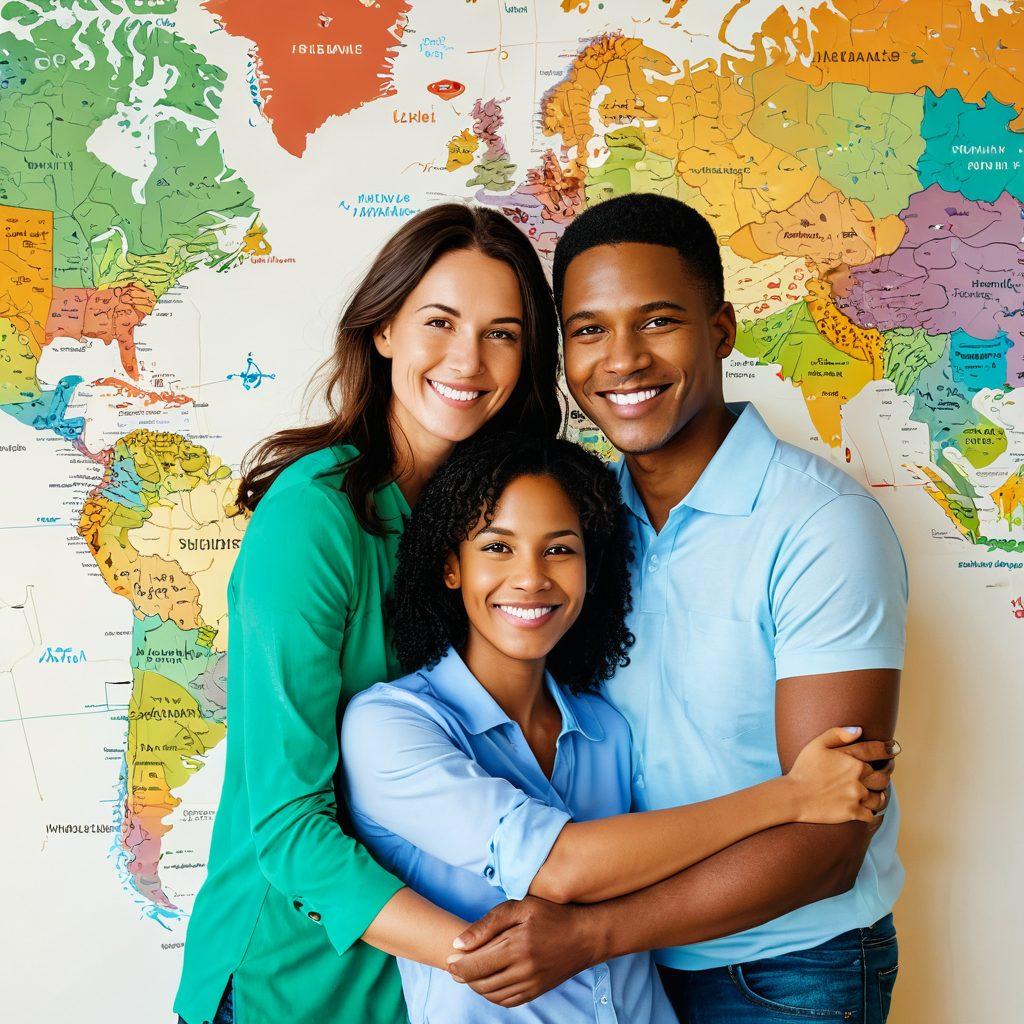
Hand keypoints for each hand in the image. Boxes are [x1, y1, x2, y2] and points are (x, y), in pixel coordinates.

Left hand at [446, 896, 607, 1007]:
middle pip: (481, 983)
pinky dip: (492, 995)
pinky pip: (507, 1000)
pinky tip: (488, 982)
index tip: (448, 959)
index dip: (457, 965)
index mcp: (516, 946)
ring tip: (469, 973)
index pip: (476, 965)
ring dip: (476, 986)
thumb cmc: (551, 914)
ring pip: (492, 994)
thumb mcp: (520, 907)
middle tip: (454, 967)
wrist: (585, 936)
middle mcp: (523, 970)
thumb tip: (458, 943)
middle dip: (463, 977)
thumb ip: (487, 924)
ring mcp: (531, 984)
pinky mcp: (536, 991)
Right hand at [785, 726, 898, 824]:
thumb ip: (838, 734)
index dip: (888, 749)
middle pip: (883, 777)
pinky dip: (872, 812)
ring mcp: (856, 796)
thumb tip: (859, 730)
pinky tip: (869, 810)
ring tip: (875, 793)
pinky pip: (872, 815)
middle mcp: (858, 778)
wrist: (794, 796)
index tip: (893, 749)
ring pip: (880, 797)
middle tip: (883, 773)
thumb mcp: (816, 745)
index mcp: (852, 760)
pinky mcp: (852, 813)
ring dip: (879, 795)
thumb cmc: (804, 768)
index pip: (877, 751)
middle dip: (885, 774)